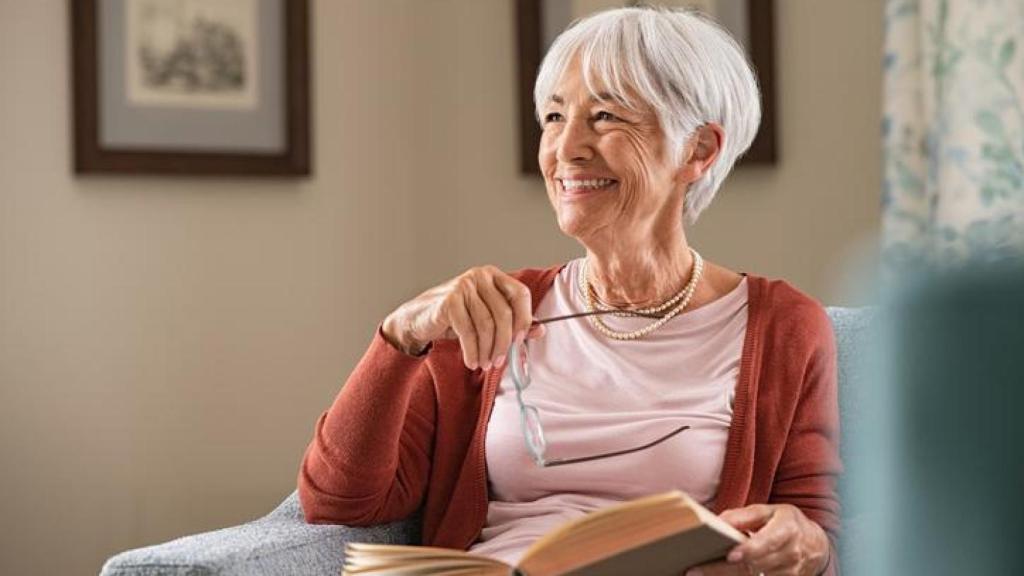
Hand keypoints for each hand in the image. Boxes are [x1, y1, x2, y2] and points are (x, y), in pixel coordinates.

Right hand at [381, 266, 542, 368]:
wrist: (419, 319)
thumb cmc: (456, 318)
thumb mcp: (487, 318)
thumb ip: (513, 322)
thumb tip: (540, 330)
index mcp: (494, 276)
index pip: (521, 293)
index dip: (525, 318)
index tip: (520, 340)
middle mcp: (480, 276)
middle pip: (504, 313)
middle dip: (504, 343)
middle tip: (500, 361)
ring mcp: (463, 286)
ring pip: (486, 325)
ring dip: (487, 350)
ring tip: (485, 364)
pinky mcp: (449, 301)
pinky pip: (468, 332)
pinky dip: (472, 351)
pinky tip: (472, 361)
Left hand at [684, 504, 829, 575]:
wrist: (815, 545)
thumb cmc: (786, 524)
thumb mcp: (769, 511)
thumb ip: (744, 516)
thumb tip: (717, 521)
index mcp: (787, 530)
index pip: (768, 542)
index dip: (750, 550)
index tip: (730, 555)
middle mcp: (791, 554)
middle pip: (755, 566)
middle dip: (724, 569)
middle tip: (695, 570)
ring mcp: (789, 574)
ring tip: (699, 574)